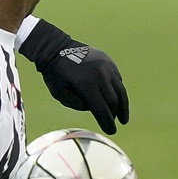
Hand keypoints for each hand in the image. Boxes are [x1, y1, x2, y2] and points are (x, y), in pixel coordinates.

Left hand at [19, 20, 129, 135]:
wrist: (55, 47)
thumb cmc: (54, 74)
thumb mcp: (59, 94)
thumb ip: (77, 105)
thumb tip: (93, 108)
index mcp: (86, 85)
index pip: (102, 110)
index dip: (107, 123)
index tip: (111, 131)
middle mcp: (100, 75)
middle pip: (114, 101)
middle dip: (115, 115)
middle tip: (114, 123)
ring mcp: (106, 66)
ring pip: (120, 89)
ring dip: (122, 105)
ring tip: (123, 116)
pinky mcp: (108, 60)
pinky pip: (117, 78)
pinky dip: (117, 90)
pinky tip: (116, 97)